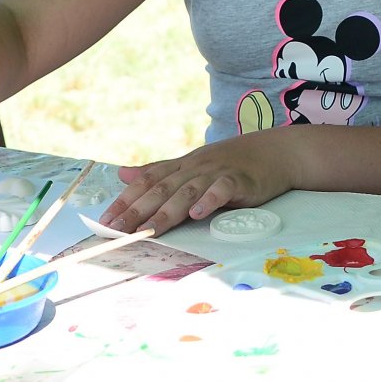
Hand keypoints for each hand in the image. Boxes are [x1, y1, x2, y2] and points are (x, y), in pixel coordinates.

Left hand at [99, 134, 296, 236]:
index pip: (148, 181)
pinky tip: (198, 214)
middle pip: (162, 188)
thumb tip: (122, 175)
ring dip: (167, 211)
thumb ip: (158, 171)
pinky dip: (209, 200)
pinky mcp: (240, 181)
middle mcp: (195, 167)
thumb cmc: (231, 162)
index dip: (126, 199)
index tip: (106, 219)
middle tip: (118, 229)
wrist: (274, 152)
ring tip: (150, 229)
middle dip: (138, 210)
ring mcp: (217, 172)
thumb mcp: (192, 165)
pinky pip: (222, 189)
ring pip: (187, 191)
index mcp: (182, 166)